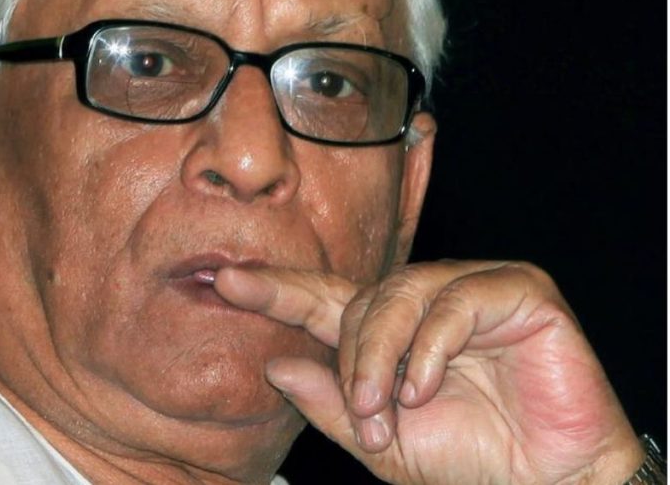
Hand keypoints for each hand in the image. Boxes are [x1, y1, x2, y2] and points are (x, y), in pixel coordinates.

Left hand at [215, 260, 643, 483]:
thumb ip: (333, 407)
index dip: (275, 289)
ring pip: (401, 292)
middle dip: (351, 358)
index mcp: (389, 333)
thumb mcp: (384, 445)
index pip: (321, 300)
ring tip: (387, 408)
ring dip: (382, 353)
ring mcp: (472, 289)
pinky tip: (426, 387)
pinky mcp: (518, 291)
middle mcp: (425, 302)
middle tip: (365, 416)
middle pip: (360, 299)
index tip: (225, 282)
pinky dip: (431, 346)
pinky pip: (457, 300)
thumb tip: (277, 367)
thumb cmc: (469, 462)